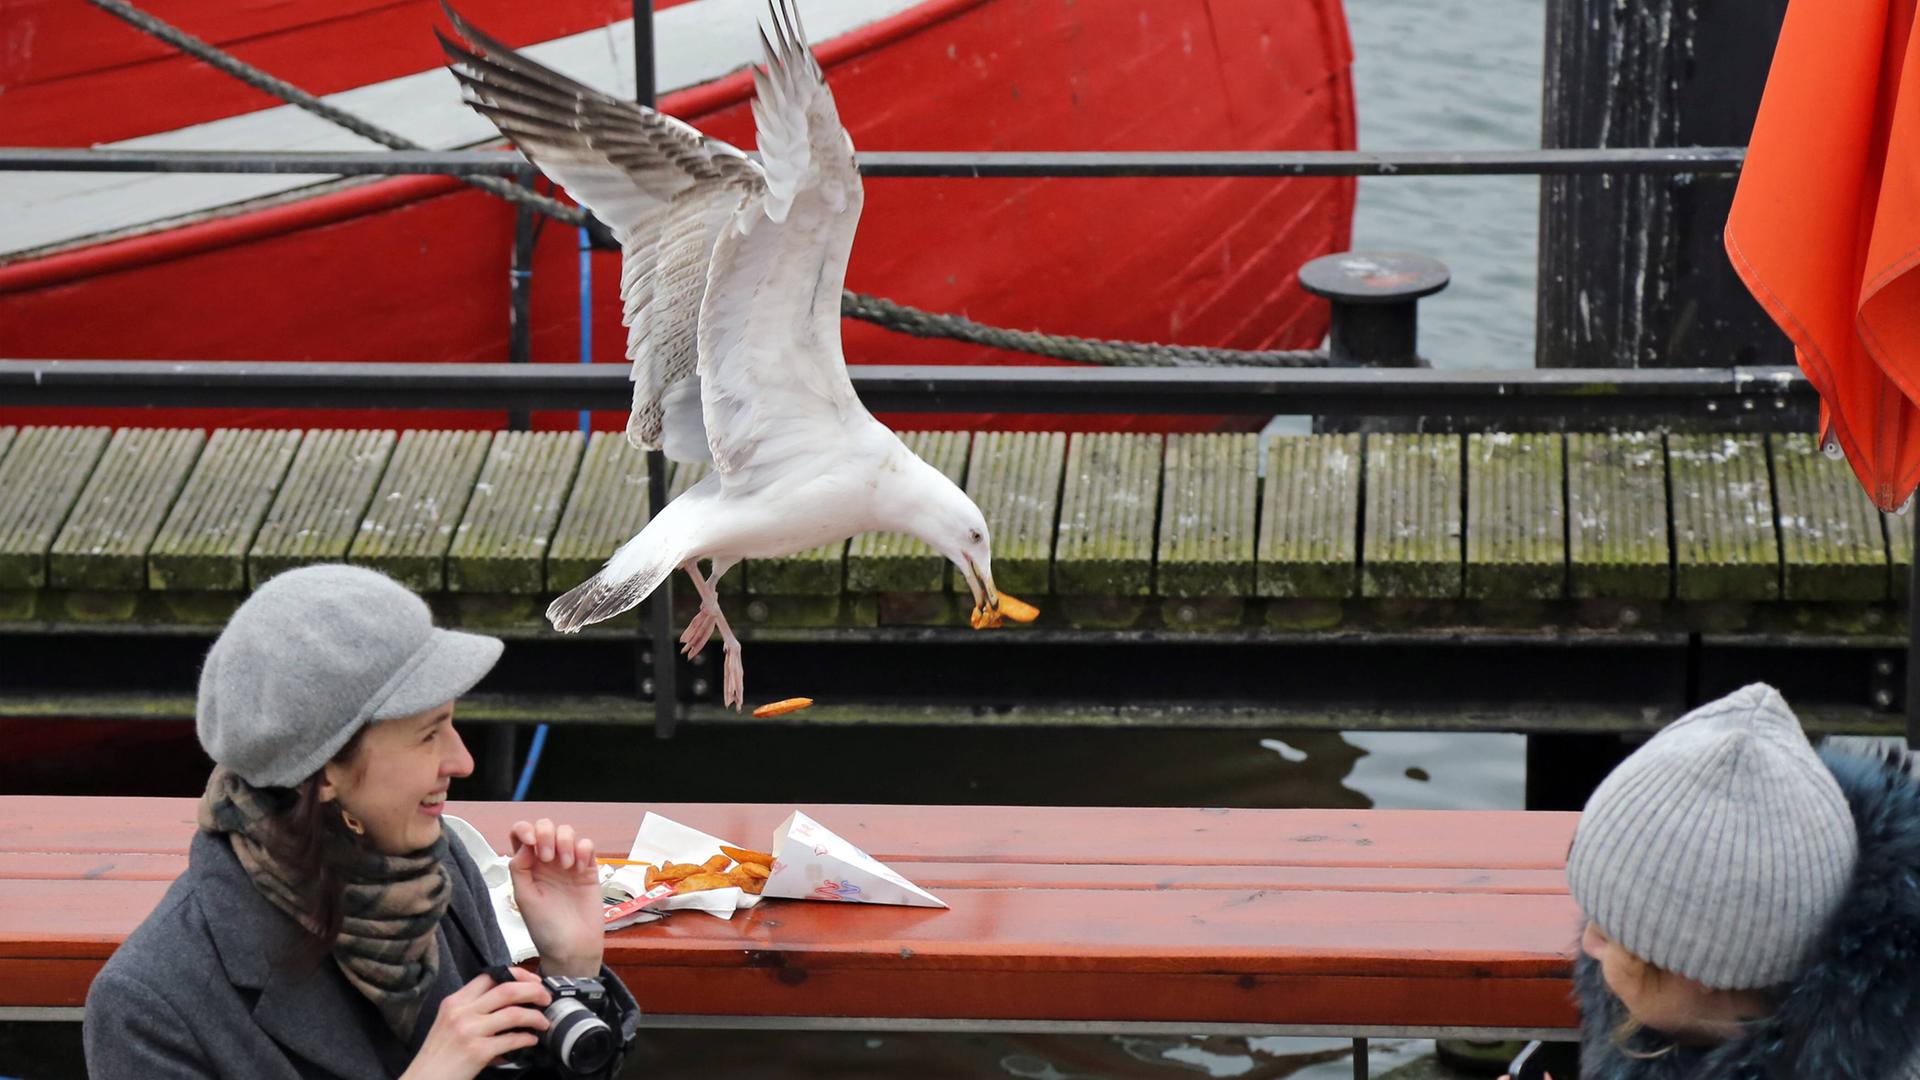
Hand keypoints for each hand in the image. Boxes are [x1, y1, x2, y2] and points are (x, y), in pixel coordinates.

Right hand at [401, 969, 549, 1079]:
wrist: (422, 1079)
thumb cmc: (437, 1056)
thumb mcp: (448, 1023)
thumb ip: (472, 1009)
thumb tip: (506, 1004)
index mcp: (455, 1002)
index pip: (490, 976)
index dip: (517, 975)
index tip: (532, 981)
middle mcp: (461, 1013)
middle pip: (507, 989)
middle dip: (534, 991)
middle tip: (545, 998)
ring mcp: (469, 1031)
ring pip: (514, 1013)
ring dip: (535, 1017)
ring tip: (543, 1022)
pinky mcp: (477, 1052)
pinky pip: (511, 1040)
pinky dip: (527, 1039)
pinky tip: (531, 1040)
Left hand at [509, 818, 604, 977]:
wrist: (573, 948)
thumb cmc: (546, 929)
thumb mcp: (524, 899)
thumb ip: (519, 869)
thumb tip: (525, 844)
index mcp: (527, 867)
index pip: (521, 835)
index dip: (524, 829)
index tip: (530, 840)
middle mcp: (546, 862)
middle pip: (545, 827)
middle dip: (547, 834)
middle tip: (548, 858)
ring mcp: (568, 864)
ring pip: (567, 831)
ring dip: (566, 842)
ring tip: (567, 865)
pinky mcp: (588, 869)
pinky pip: (587, 845)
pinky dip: (583, 850)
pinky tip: (580, 868)